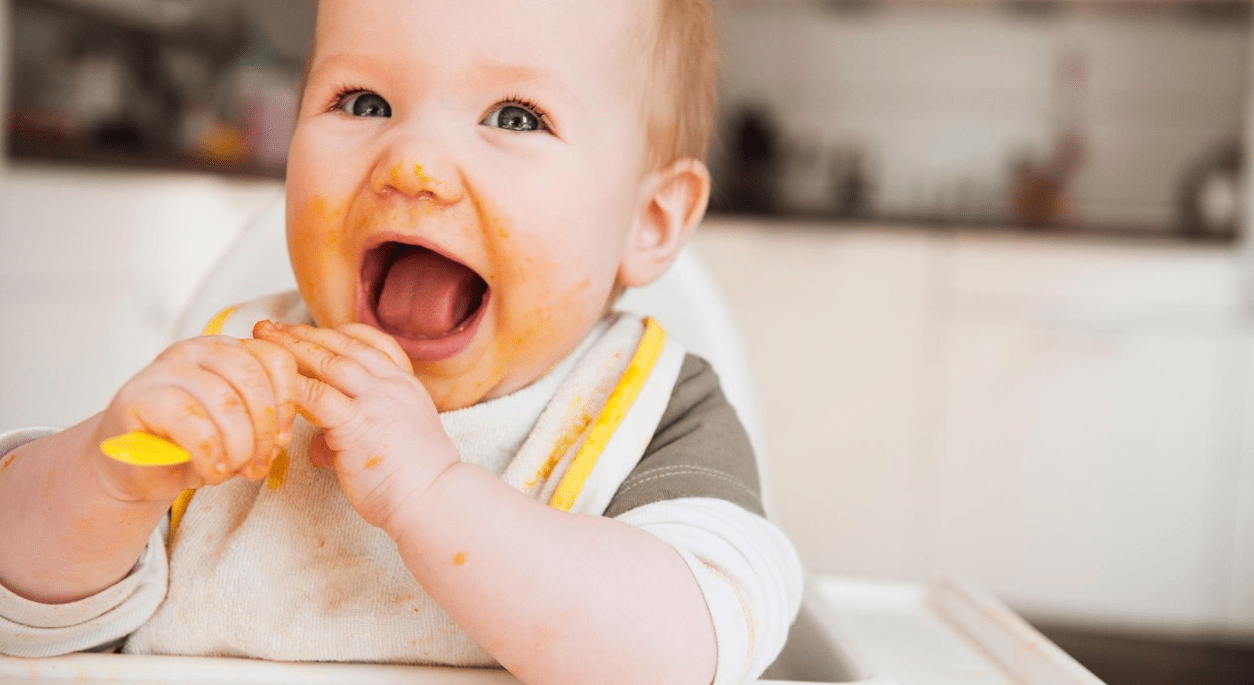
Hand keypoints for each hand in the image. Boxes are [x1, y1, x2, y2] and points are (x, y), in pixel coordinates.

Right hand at [90, 335, 297, 503]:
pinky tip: (210, 473)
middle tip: (259, 463)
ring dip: (239, 447)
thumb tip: (281, 438)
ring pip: (225, 403)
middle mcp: (196, 352)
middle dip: (265, 430)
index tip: (282, 437)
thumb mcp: (238, 431)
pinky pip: (193, 425)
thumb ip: (262, 424)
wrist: (134, 469)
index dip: (286, 402)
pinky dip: (211, 456)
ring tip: (232, 471)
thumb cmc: (189, 446)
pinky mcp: (139, 400)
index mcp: (225, 351)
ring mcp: (164, 372)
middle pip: (252, 379)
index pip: (273, 358)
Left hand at [253, 321, 458, 530]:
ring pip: (329, 361)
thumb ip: (353, 436)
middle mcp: (392, 385)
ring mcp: (377, 400)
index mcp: (405, 386)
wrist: (435, 499)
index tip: (312, 330)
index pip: (372, 344)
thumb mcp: (390, 445)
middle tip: (273, 326)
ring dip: (293, 346)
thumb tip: (322, 447)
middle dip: (305, 333)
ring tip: (264, 337)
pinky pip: (317, 394)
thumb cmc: (415, 482)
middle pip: (343, 346)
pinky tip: (270, 378)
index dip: (339, 333)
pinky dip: (292, 383)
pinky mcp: (358, 422)